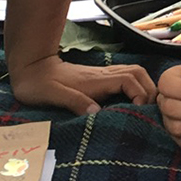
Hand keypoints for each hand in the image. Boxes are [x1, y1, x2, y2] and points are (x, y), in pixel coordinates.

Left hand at [8, 54, 154, 114]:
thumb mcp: (51, 95)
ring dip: (145, 87)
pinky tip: (133, 103)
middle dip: (150, 89)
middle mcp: (104, 75)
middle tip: (150, 110)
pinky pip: (127, 79)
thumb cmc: (38, 84)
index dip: (140, 94)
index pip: (130, 80)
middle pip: (139, 73)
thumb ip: (73, 101)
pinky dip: (137, 88)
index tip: (138, 111)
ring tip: (146, 108)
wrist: (30, 68)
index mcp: (96, 80)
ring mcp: (103, 75)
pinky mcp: (100, 79)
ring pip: (135, 73)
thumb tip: (95, 112)